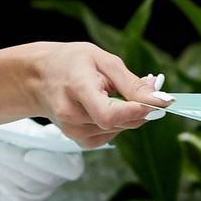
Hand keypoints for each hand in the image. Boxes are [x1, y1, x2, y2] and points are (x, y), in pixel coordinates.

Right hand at [24, 42, 164, 147]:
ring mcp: (72, 130)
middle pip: (118, 124)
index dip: (137, 111)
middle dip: (140, 109)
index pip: (109, 114)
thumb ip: (132, 83)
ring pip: (118, 131)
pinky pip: (110, 136)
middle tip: (148, 91)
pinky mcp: (77, 140)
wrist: (39, 77)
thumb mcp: (103, 60)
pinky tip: (107, 106)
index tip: (161, 102)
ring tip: (119, 93)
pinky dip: (117, 124)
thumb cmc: (71, 62)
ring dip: (129, 116)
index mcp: (77, 89)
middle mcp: (71, 115)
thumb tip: (160, 99)